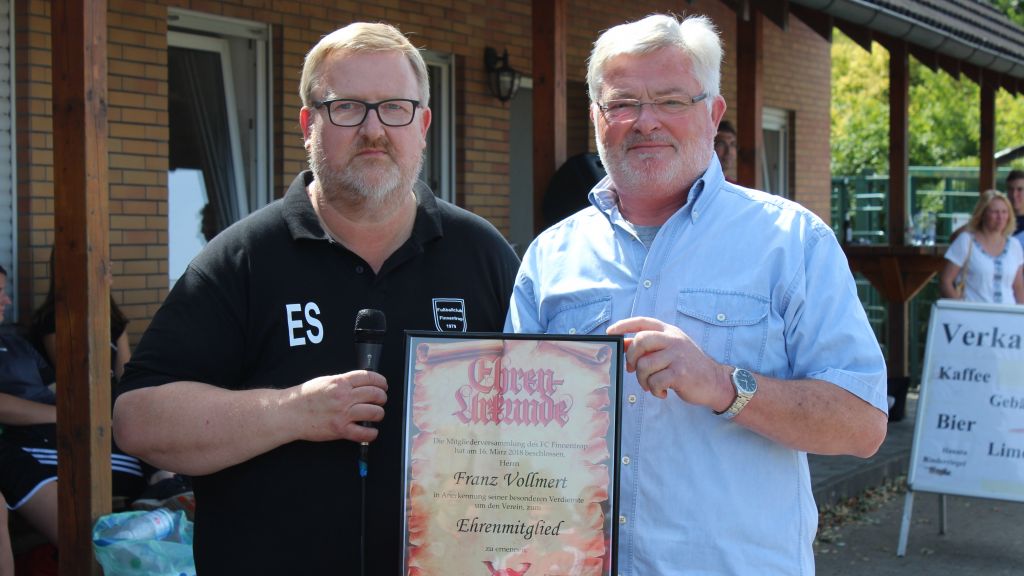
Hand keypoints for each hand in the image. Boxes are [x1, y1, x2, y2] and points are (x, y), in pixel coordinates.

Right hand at [289, 371, 387, 443]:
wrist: (290, 413)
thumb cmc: (305, 397)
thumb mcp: (325, 381)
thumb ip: (343, 381)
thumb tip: (361, 382)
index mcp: (340, 382)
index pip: (369, 377)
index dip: (381, 381)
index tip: (383, 385)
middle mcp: (344, 397)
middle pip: (375, 394)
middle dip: (382, 397)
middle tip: (380, 400)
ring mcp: (343, 413)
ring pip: (375, 412)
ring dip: (379, 414)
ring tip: (375, 414)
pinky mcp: (340, 429)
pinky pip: (364, 433)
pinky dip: (371, 433)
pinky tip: (370, 431)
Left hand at [607, 317, 728, 409]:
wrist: (715, 382)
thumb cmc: (688, 366)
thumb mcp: (670, 350)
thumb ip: (650, 346)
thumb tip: (623, 344)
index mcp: (669, 331)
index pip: (642, 322)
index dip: (623, 325)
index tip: (610, 333)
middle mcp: (673, 339)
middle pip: (640, 340)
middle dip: (631, 357)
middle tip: (632, 369)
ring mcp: (677, 355)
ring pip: (644, 365)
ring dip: (642, 380)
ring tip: (651, 385)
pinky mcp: (680, 373)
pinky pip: (655, 381)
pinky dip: (654, 391)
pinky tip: (663, 392)